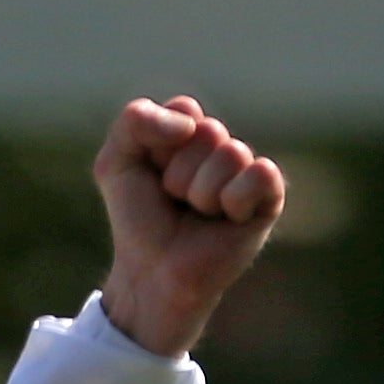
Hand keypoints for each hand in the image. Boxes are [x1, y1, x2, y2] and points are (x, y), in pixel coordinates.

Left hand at [90, 96, 285, 358]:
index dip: (160, 148)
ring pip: (231, 154)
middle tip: (175, 201)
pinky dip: (235, 199)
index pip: (185, 110)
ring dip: (202, 193)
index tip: (153, 177)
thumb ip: (135, 121)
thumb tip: (191, 123)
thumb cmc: (137, 221)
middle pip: (209, 132)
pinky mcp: (268, 200)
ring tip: (197, 215)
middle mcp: (221, 148)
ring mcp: (246, 173)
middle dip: (180, 173)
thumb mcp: (115, 163)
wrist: (151, 273)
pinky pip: (261, 174)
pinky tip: (227, 220)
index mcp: (190, 133)